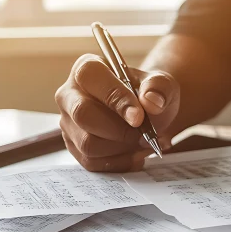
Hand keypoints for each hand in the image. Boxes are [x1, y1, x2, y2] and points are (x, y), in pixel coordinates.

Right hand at [55, 54, 179, 171]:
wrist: (147, 114)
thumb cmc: (147, 94)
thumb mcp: (162, 84)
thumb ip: (159, 88)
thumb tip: (152, 102)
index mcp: (86, 69)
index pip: (91, 78)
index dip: (116, 99)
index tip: (139, 118)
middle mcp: (69, 94)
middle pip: (83, 115)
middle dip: (119, 130)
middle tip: (144, 134)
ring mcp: (68, 122)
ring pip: (87, 143)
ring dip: (122, 148)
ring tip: (143, 141)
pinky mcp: (74, 146)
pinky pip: (92, 162)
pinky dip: (120, 162)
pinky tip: (135, 153)